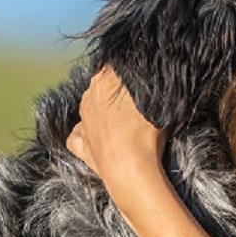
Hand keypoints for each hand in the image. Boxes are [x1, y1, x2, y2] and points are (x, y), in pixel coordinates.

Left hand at [67, 66, 167, 189]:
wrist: (131, 172)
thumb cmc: (146, 134)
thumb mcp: (155, 101)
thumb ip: (148, 83)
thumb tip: (152, 71)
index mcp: (104, 79)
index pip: (115, 64)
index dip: (130, 71)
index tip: (143, 80)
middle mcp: (88, 96)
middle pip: (104, 86)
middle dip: (119, 91)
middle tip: (140, 103)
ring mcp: (83, 121)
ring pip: (93, 108)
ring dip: (107, 112)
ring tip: (129, 124)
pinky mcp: (80, 145)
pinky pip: (81, 134)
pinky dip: (89, 134)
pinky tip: (105, 138)